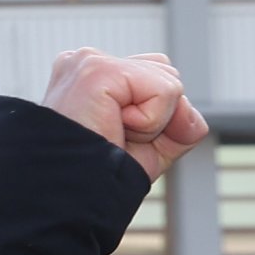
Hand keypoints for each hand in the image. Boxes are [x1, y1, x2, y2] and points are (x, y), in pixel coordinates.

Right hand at [39, 49, 207, 181]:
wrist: (68, 193)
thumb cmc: (99, 172)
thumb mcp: (153, 144)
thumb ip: (183, 121)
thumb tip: (185, 107)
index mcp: (92, 74)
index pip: (156, 77)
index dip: (155, 116)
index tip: (115, 137)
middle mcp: (86, 61)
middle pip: (167, 74)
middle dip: (158, 116)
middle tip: (115, 136)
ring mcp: (89, 62)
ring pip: (170, 82)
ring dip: (154, 121)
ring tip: (112, 132)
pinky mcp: (97, 70)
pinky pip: (165, 91)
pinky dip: (152, 121)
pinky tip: (114, 127)